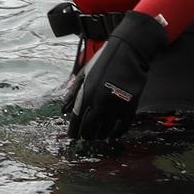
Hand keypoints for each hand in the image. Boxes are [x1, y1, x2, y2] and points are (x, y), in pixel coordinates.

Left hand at [63, 11, 167, 142]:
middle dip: (86, 135)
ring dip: (99, 135)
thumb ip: (73, 92)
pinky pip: (122, 127)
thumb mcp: (84, 74)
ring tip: (96, 137)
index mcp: (87, 93)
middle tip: (84, 139)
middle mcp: (100, 102)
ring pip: (106, 129)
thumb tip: (62, 109)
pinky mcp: (130, 107)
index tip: (71, 137)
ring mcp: (116, 106)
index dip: (73, 130)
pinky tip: (111, 136)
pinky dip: (116, 134)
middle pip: (90, 126)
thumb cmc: (103, 62)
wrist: (127, 54)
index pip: (77, 118)